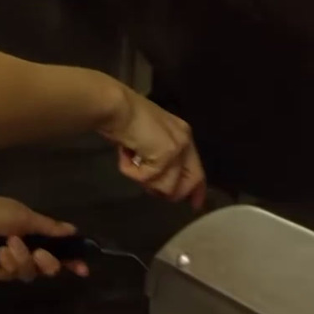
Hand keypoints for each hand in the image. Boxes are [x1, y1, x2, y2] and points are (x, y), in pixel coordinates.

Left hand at [0, 189, 88, 281]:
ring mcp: (10, 262)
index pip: (59, 250)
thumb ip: (49, 227)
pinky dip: (6, 263)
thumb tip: (74, 230)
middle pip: (48, 268)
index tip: (83, 269)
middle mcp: (26, 249)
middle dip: (48, 263)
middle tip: (40, 254)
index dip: (72, 260)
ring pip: (30, 273)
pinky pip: (10, 275)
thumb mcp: (24, 216)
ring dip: (22, 259)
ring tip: (8, 245)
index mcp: (34, 233)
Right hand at [101, 86, 206, 207]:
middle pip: (190, 182)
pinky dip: (131, 172)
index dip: (196, 189)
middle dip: (170, 192)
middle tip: (149, 188)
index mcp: (183, 135)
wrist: (117, 108)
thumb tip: (158, 184)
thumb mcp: (147, 139)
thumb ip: (158, 157)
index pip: (196, 169)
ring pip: (166, 187)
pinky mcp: (166, 156)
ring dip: (144, 179)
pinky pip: (148, 179)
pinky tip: (125, 154)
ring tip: (131, 160)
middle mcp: (185, 141)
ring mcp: (177, 148)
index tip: (195, 205)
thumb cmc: (124, 119)